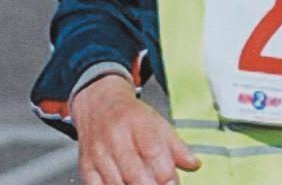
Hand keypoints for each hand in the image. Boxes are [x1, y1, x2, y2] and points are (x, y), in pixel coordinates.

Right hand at [71, 74, 200, 183]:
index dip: (167, 175)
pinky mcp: (86, 167)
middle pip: (135, 174)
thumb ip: (177, 145)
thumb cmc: (131, 116)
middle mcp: (116, 138)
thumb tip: (194, 164)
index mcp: (137, 123)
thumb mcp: (157, 122)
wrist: (99, 104)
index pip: (154, 153)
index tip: (174, 183)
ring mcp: (99, 154)